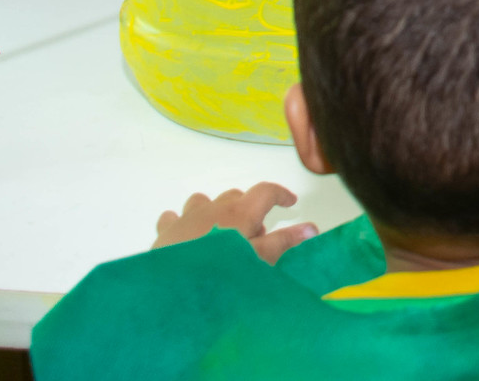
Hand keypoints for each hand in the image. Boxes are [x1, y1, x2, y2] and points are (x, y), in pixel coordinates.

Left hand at [154, 183, 318, 263]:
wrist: (174, 286)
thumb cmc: (222, 273)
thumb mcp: (259, 261)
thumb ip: (284, 242)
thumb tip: (312, 227)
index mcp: (240, 212)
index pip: (265, 191)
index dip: (280, 194)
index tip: (290, 203)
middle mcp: (214, 207)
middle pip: (236, 196)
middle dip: (248, 210)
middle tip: (254, 236)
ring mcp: (188, 216)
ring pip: (204, 201)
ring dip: (216, 212)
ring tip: (220, 235)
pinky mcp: (166, 229)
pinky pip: (175, 216)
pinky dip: (183, 222)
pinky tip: (185, 236)